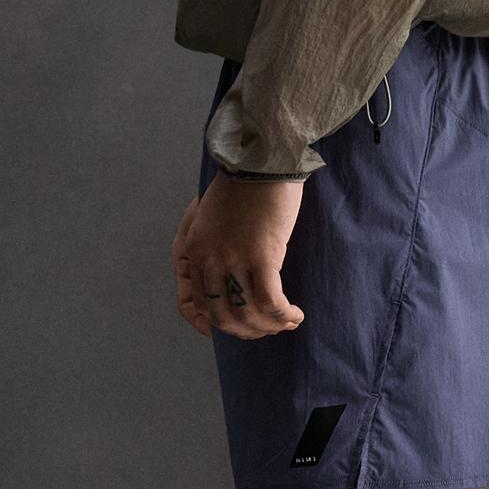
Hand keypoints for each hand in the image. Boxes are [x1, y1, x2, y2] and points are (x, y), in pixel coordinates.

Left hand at [172, 169, 306, 337]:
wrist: (262, 159)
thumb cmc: (244, 184)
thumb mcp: (211, 218)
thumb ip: (211, 246)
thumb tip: (228, 282)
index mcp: (193, 249)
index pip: (194, 304)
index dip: (216, 325)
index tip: (237, 330)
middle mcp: (208, 258)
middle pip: (222, 315)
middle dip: (247, 330)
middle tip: (267, 328)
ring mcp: (233, 258)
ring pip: (248, 313)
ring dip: (269, 326)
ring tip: (286, 322)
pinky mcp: (261, 255)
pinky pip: (270, 302)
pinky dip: (284, 315)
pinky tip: (295, 314)